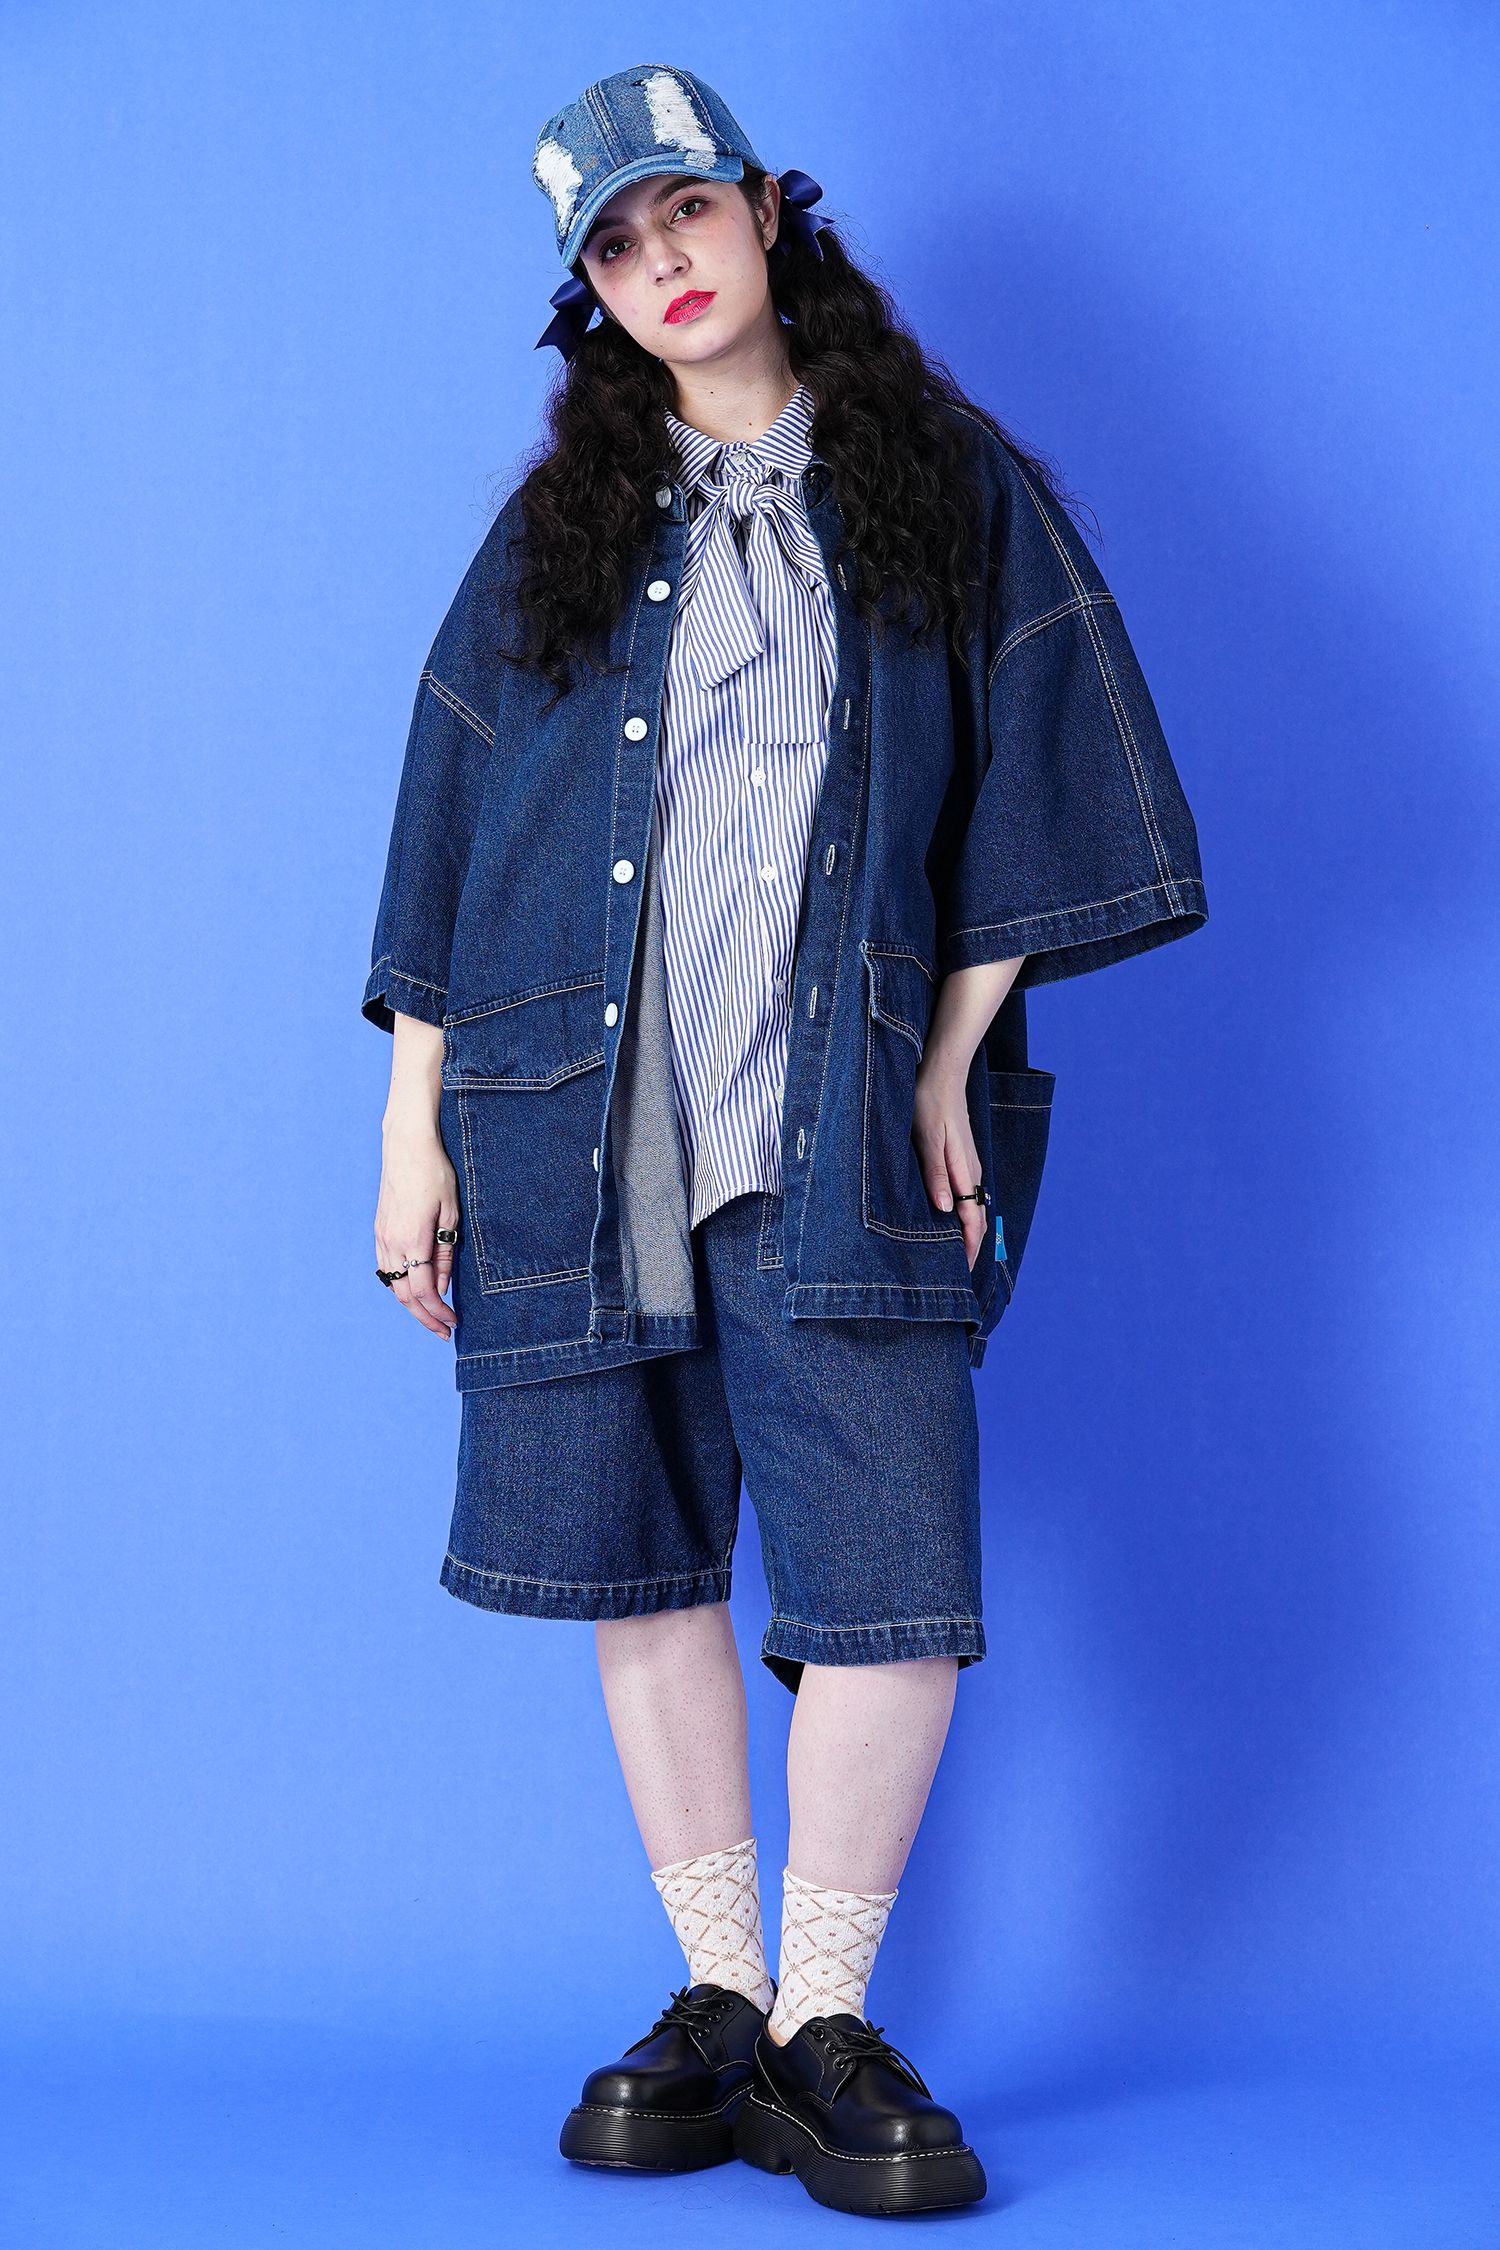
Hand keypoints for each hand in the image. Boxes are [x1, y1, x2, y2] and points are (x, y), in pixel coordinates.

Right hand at [375, 1123, 459, 1337]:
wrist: (406, 1146)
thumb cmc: (434, 1173)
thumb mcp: (451, 1212)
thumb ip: (444, 1253)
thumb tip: (441, 1287)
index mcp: (413, 1239)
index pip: (423, 1291)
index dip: (437, 1312)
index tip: (453, 1324)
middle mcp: (391, 1242)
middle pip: (404, 1295)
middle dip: (425, 1317)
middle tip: (443, 1331)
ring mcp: (382, 1237)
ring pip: (392, 1285)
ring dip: (412, 1305)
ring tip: (432, 1315)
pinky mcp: (379, 1230)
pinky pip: (386, 1269)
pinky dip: (399, 1286)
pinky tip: (414, 1290)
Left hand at [912, 1042, 987, 1272]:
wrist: (943, 1073)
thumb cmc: (930, 1104)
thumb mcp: (927, 1140)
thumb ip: (936, 1175)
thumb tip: (946, 1210)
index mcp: (965, 1170)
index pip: (972, 1219)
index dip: (969, 1246)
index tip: (963, 1271)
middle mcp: (972, 1171)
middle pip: (977, 1218)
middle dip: (973, 1246)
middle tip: (961, 1273)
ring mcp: (969, 1164)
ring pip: (974, 1207)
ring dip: (970, 1231)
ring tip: (959, 1254)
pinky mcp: (962, 1158)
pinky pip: (969, 1194)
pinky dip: (966, 1214)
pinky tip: (955, 1219)